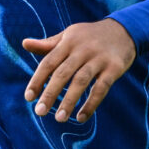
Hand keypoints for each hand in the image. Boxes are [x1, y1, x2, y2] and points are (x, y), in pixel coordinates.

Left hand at [21, 19, 135, 123]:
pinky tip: (81, 117)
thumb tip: (24, 44)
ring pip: (81, 81)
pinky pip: (101, 88)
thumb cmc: (89, 36)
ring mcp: (99, 58)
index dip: (37, 80)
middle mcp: (82, 49)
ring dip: (69, 101)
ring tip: (59, 119)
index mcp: (68, 41)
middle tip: (39, 112)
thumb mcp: (69, 35)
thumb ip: (48, 44)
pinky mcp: (114, 67)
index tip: (28, 97)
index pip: (49, 62)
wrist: (123, 30)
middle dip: (50, 93)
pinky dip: (91, 103)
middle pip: (63, 73)